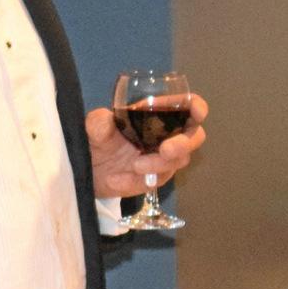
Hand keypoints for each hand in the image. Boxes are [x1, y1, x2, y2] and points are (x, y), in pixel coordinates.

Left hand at [86, 94, 207, 200]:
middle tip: (165, 150)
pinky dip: (134, 181)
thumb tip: (105, 118)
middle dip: (183, 144)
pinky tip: (115, 179)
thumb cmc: (101, 139)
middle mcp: (169, 136)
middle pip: (195, 137)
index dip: (196, 107)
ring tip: (133, 165)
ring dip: (157, 164)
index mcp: (160, 115)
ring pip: (177, 162)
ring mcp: (165, 159)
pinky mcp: (155, 179)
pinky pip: (153, 181)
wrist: (90, 168)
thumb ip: (99, 121)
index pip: (188, 107)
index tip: (196, 112)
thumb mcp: (95, 127)